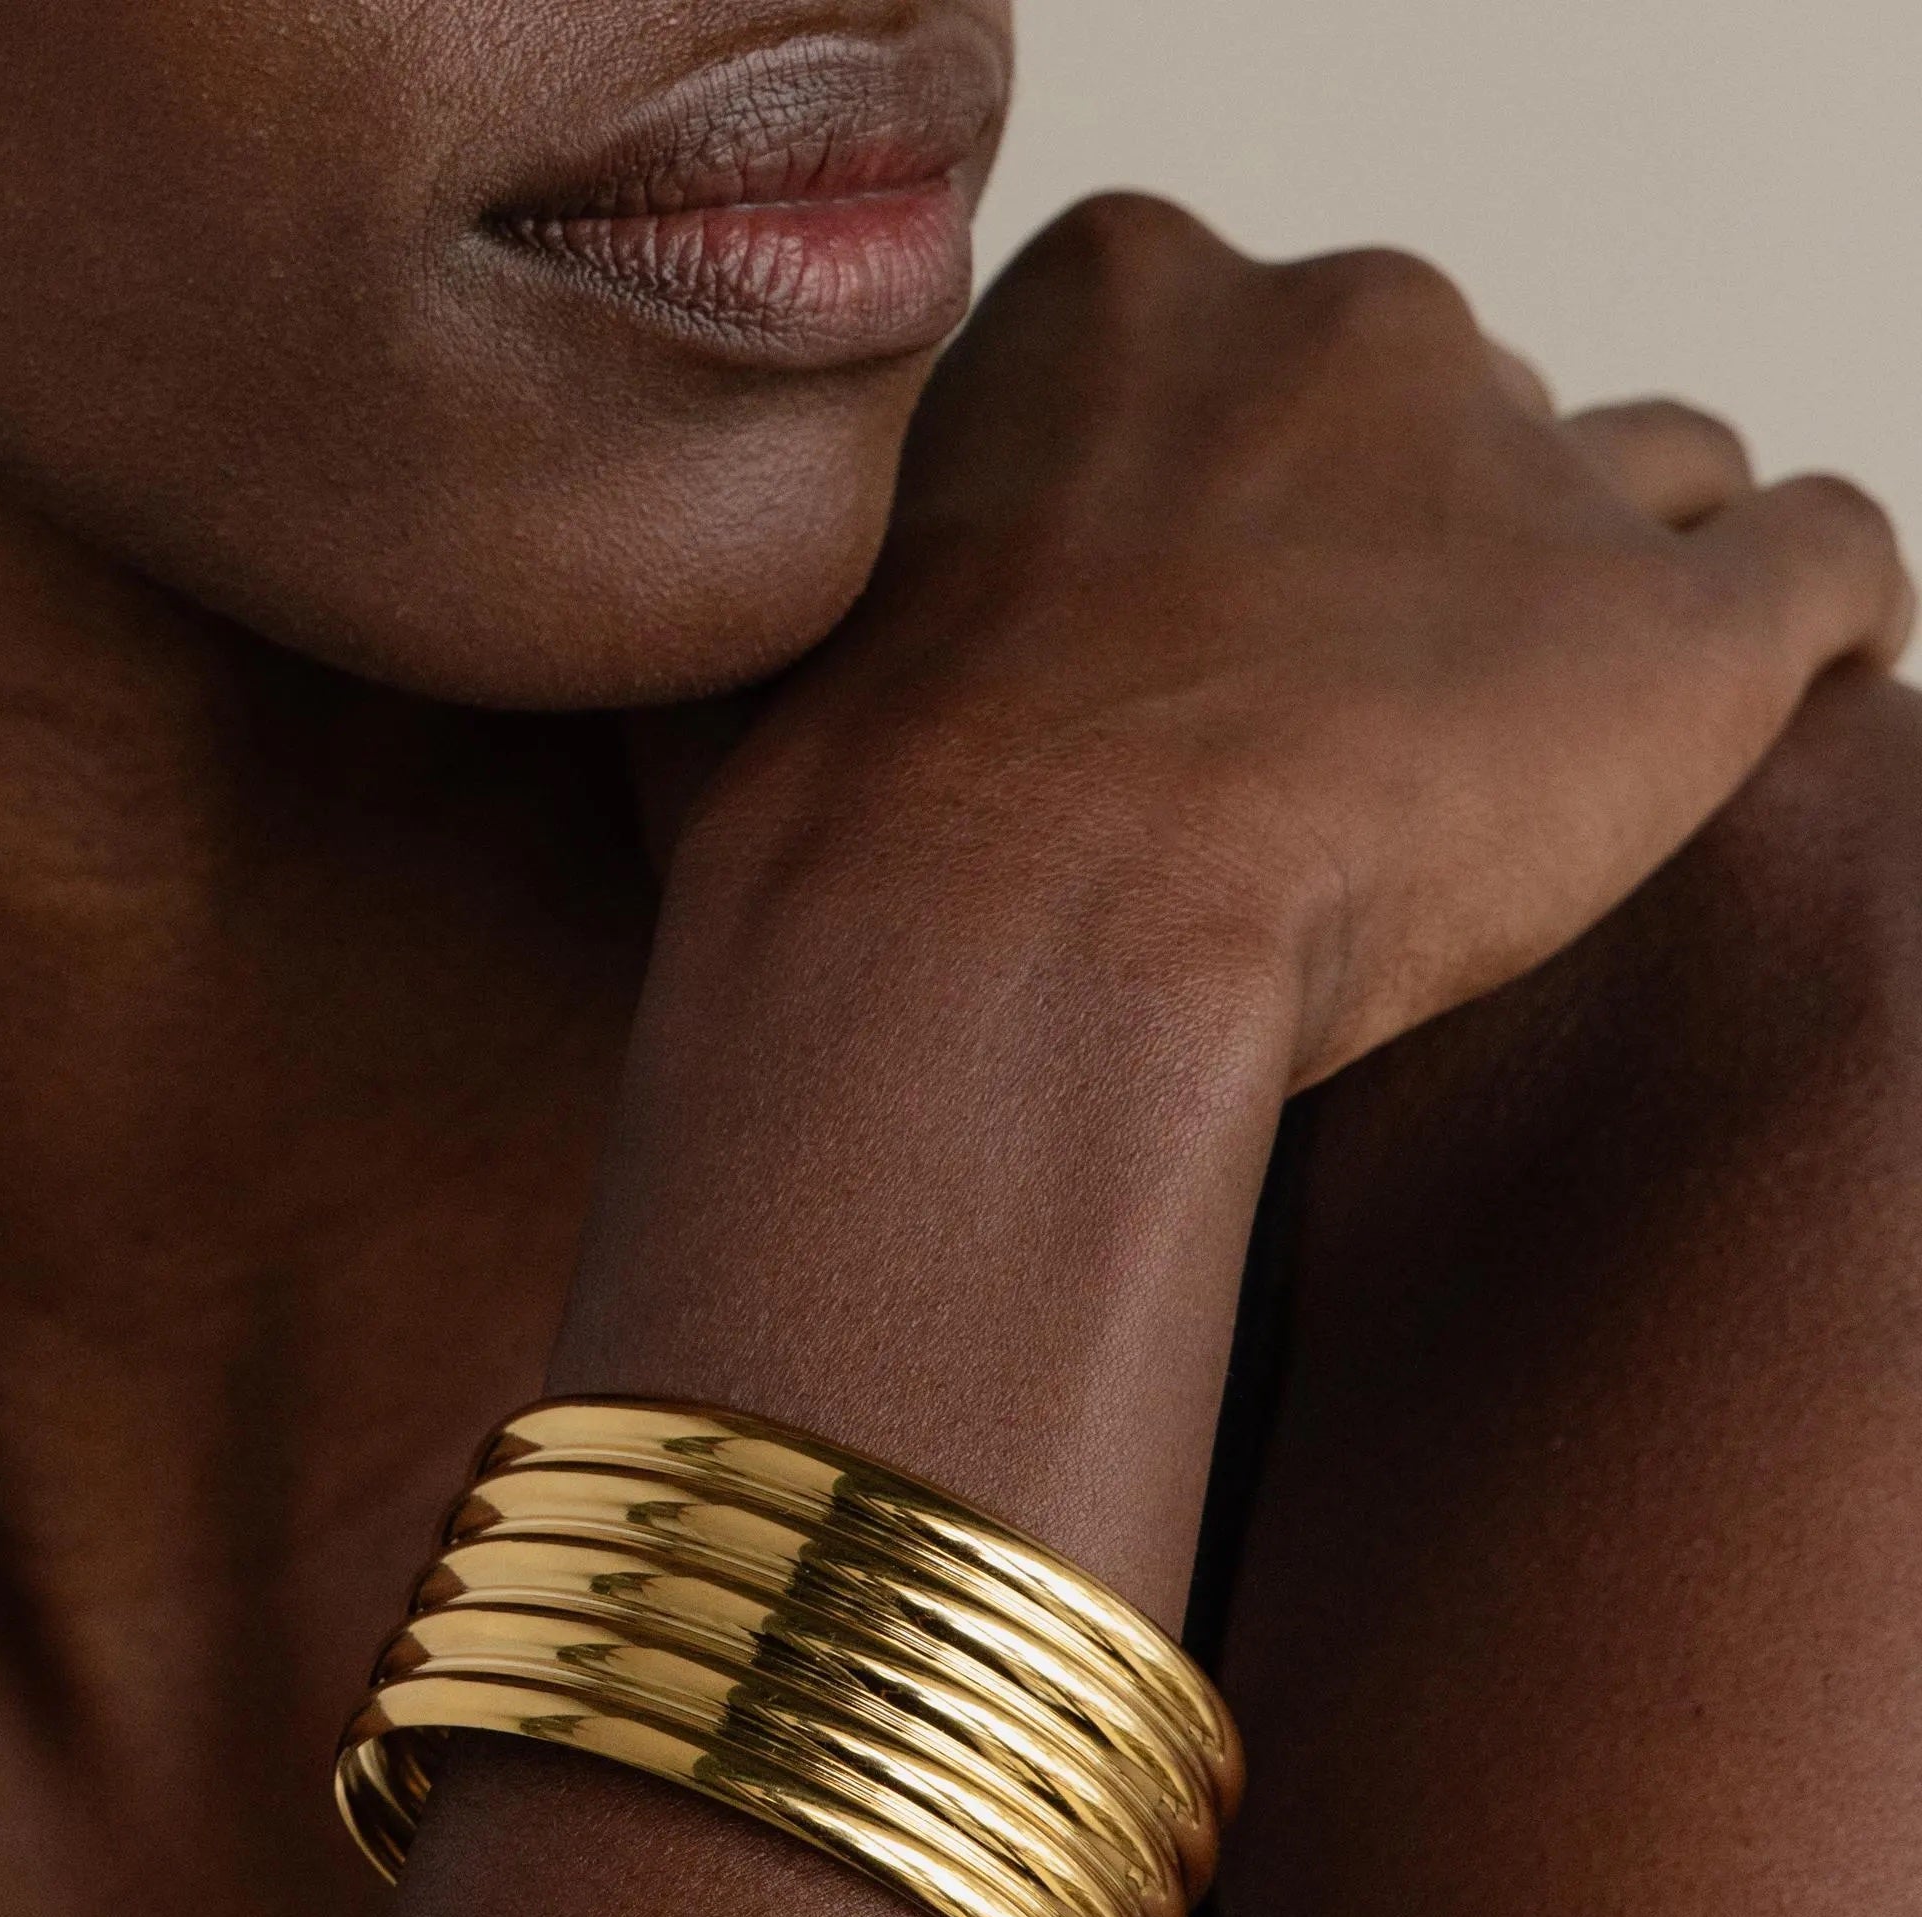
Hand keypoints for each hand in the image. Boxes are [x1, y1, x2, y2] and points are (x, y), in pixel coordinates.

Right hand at [667, 192, 1912, 1091]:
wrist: (970, 947)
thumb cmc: (833, 834)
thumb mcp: (769, 645)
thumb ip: (859, 589)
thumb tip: (813, 646)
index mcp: (1130, 300)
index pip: (1250, 367)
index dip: (1241, 524)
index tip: (1201, 671)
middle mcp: (1344, 328)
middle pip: (1438, 411)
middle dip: (1407, 563)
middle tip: (1330, 764)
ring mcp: (1524, 468)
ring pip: (1636, 476)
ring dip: (1589, 606)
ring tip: (1531, 772)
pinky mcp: (1683, 635)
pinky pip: (1826, 560)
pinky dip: (1808, 627)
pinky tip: (1763, 708)